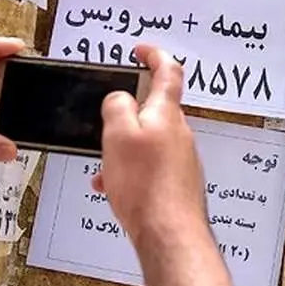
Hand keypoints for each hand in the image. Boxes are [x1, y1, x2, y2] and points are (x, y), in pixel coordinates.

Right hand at [92, 43, 208, 248]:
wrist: (170, 234)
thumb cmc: (146, 186)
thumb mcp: (118, 134)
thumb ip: (117, 106)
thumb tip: (120, 97)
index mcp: (166, 113)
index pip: (168, 71)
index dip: (153, 55)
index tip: (140, 50)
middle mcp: (179, 133)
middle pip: (156, 107)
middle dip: (130, 109)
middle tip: (108, 115)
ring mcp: (180, 159)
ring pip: (149, 140)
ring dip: (125, 145)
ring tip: (104, 162)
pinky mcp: (177, 183)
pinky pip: (150, 166)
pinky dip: (130, 169)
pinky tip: (112, 186)